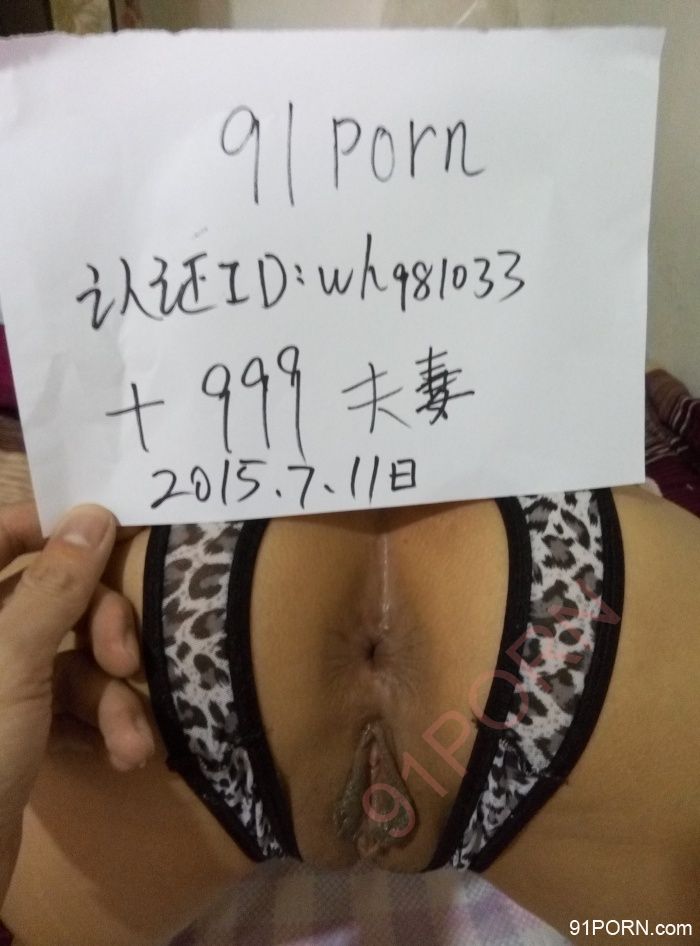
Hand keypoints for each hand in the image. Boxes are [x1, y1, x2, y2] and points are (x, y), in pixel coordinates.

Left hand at [0, 503, 152, 904]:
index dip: (54, 529)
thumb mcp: (13, 661)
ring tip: (133, 742)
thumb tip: (94, 514)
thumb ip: (54, 585)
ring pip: (70, 658)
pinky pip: (68, 704)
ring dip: (112, 699)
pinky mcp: (17, 729)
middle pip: (53, 599)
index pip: (2, 536)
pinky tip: (120, 755)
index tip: (113, 534)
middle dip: (102, 632)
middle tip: (127, 660)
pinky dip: (98, 726)